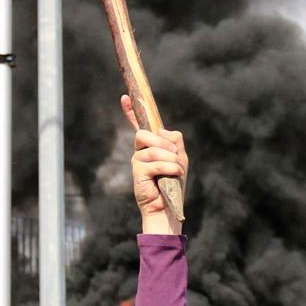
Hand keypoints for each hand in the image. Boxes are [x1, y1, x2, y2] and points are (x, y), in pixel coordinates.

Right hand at [121, 95, 187, 234]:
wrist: (168, 207)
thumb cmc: (173, 184)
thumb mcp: (180, 159)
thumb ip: (174, 142)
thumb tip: (163, 132)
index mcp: (150, 146)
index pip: (138, 125)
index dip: (130, 111)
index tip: (125, 97)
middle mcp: (140, 152)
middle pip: (146, 134)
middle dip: (164, 144)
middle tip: (174, 157)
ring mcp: (137, 162)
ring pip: (154, 149)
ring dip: (171, 160)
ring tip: (177, 170)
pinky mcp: (137, 173)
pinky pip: (155, 163)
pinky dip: (170, 168)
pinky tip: (175, 174)